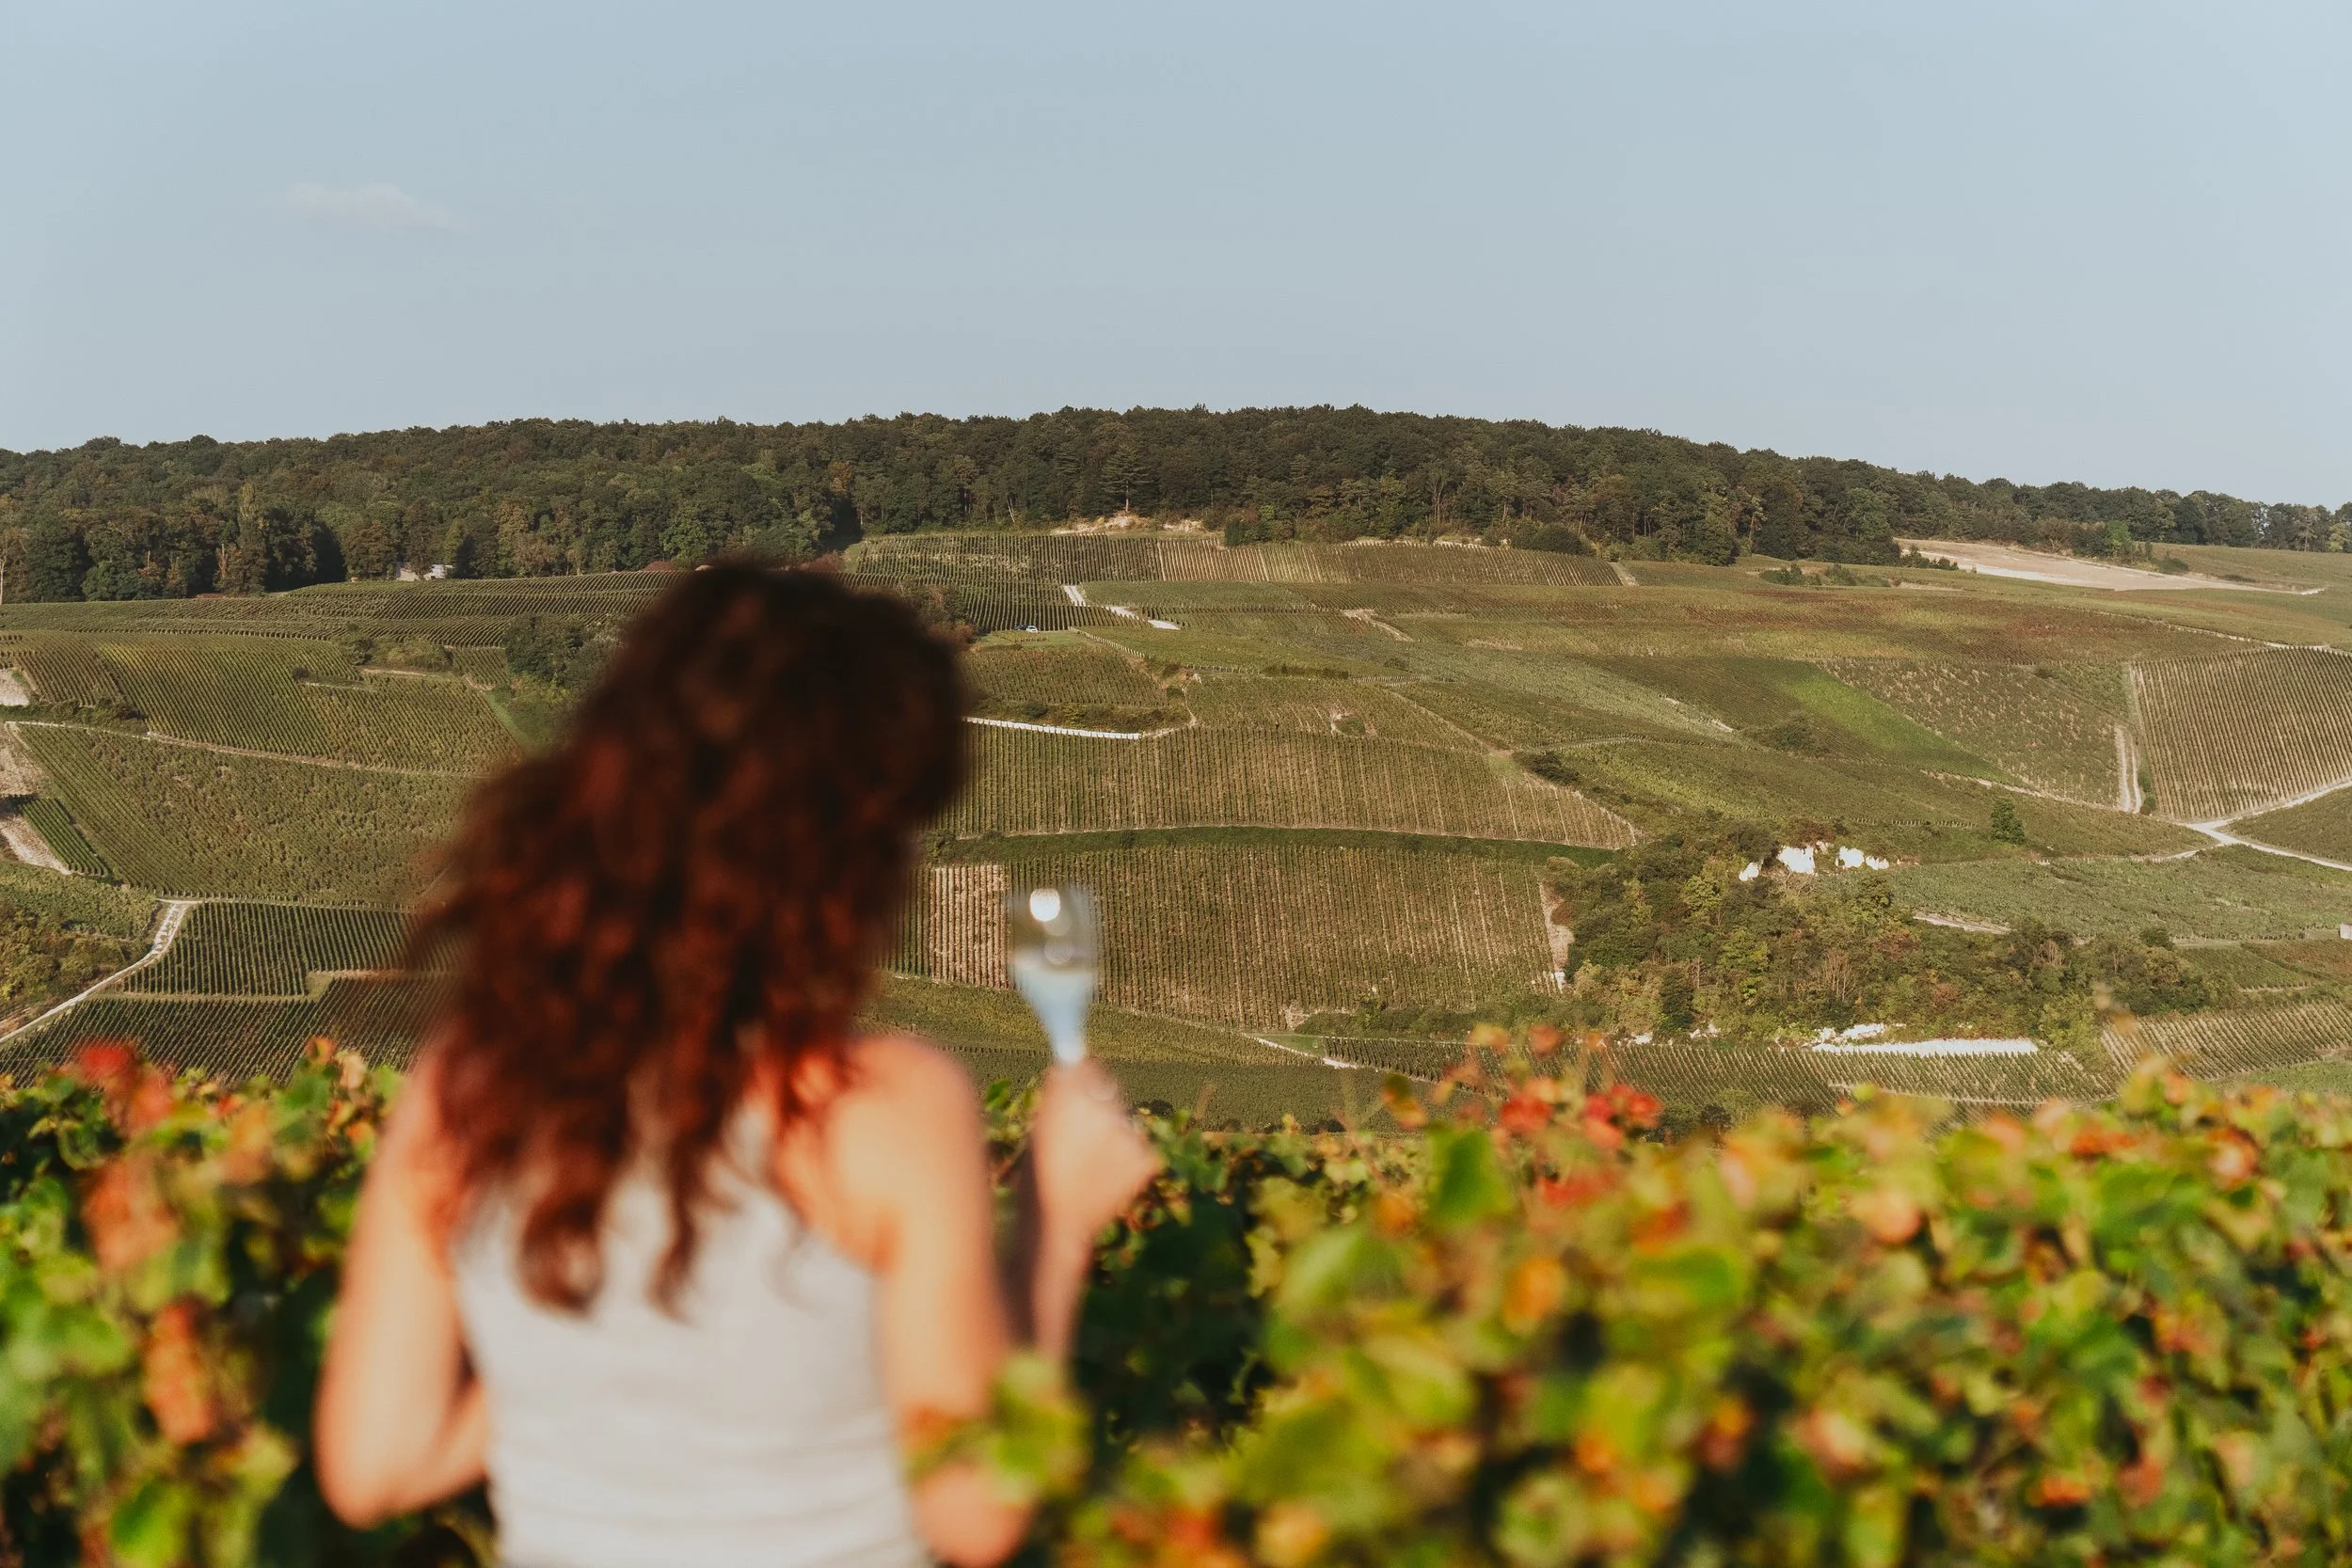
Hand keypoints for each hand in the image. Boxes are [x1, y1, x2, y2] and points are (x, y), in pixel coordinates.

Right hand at [1030, 1060, 1160, 1242]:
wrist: (1056, 1224)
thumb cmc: (1038, 1178)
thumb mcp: (1038, 1129)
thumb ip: (1059, 1098)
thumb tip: (1073, 1072)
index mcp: (1067, 1092)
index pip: (1083, 1066)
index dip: (1079, 1077)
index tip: (1077, 1085)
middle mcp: (1100, 1104)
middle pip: (1105, 1088)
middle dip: (1096, 1103)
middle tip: (1082, 1133)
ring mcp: (1125, 1130)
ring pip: (1122, 1119)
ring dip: (1111, 1131)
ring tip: (1089, 1163)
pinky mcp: (1144, 1155)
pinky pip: (1136, 1146)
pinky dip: (1125, 1158)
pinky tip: (1104, 1176)